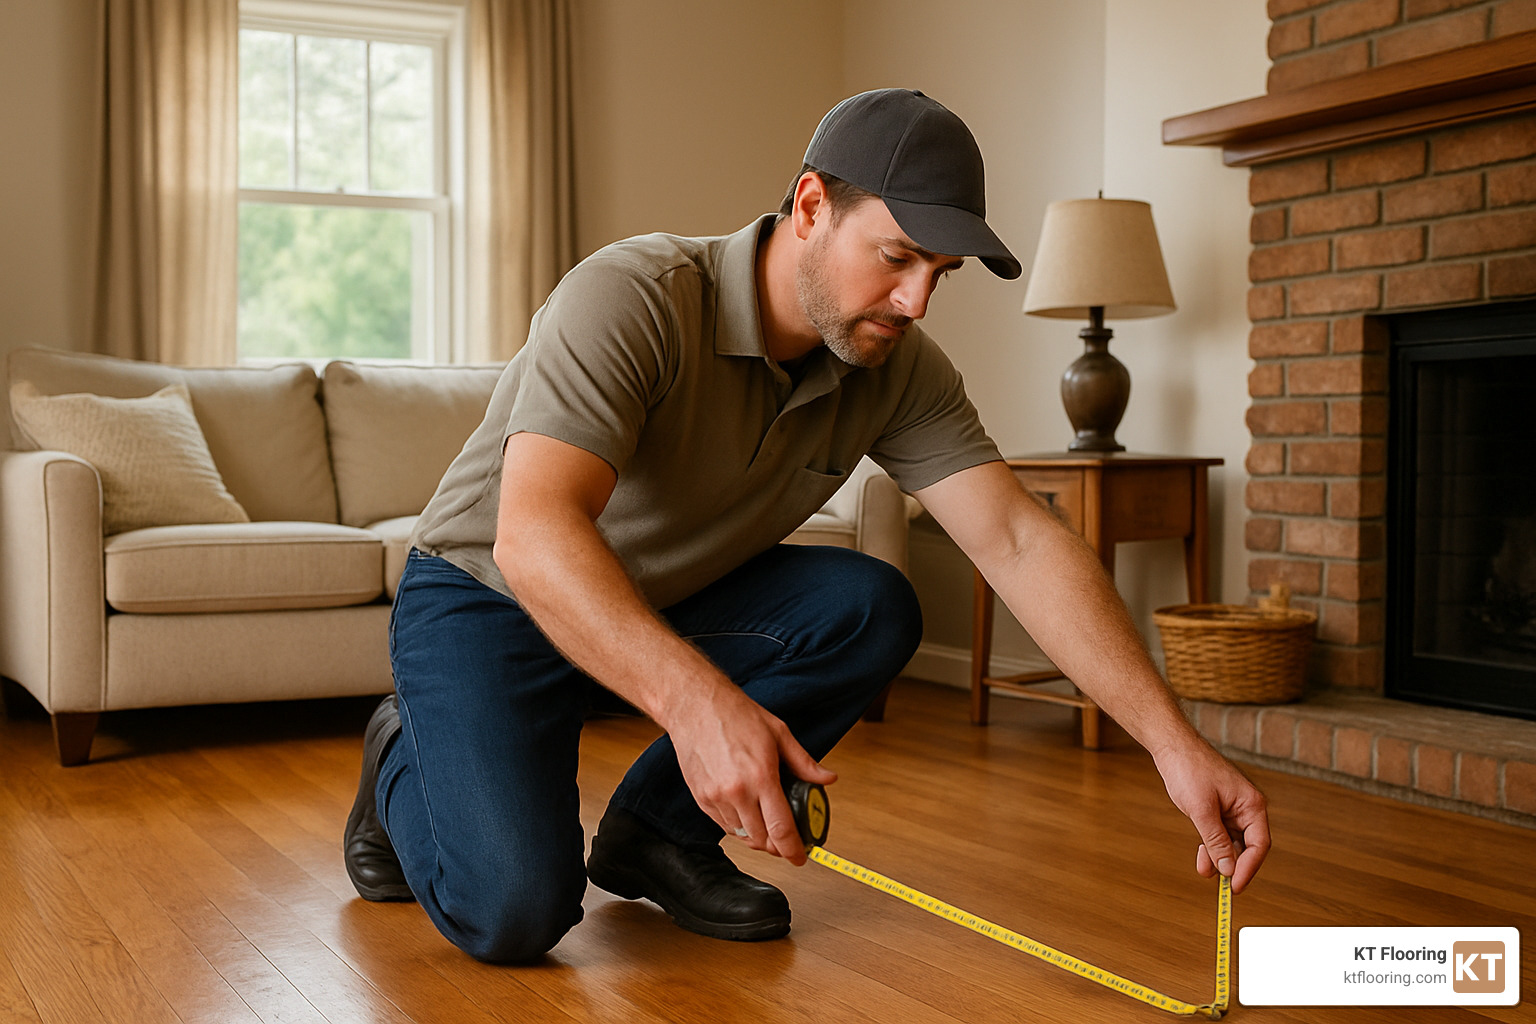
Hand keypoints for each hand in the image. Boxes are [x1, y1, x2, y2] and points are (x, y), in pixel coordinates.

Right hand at [665, 683, 835, 864]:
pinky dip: (738, 828)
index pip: (781, 829)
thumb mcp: (779, 733)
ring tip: (767, 824)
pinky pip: (724, 826)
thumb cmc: (736, 715)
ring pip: (742, 836)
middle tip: (788, 841)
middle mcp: (737, 792)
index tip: (801, 857)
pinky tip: (747, 814)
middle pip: (761, 840)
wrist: (695, 706)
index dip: (794, 850)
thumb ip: (804, 763)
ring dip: (757, 837)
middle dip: (777, 846)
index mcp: (761, 777)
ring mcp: (716, 797)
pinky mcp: (701, 798)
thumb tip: (827, 779)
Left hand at [1153, 738, 1269, 894]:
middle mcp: (1246, 808)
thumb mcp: (1201, 810)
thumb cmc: (1189, 770)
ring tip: (1205, 871)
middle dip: (1233, 865)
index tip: (1234, 886)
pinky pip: (1220, 835)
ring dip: (1220, 859)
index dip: (1248, 868)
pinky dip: (1211, 847)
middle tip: (1221, 886)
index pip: (1259, 844)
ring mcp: (1232, 809)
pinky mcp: (1218, 809)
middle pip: (1248, 847)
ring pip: (1232, 843)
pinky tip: (1202, 858)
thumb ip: (1216, 841)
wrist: (1172, 747)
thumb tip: (1228, 869)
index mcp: (1251, 805)